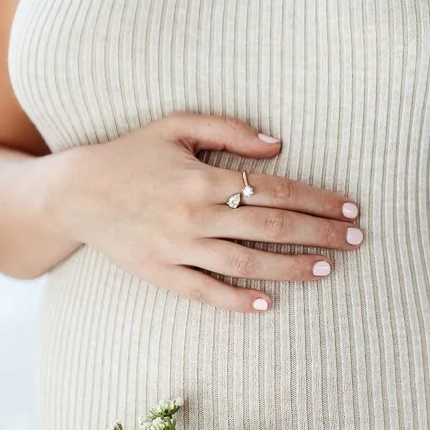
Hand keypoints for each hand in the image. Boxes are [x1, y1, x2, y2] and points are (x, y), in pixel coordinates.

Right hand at [43, 111, 363, 310]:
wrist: (74, 193)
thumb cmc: (131, 154)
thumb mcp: (177, 126)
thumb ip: (229, 130)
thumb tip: (279, 144)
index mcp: (203, 177)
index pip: (276, 191)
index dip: (317, 201)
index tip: (350, 210)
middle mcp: (194, 215)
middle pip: (271, 228)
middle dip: (319, 235)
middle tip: (356, 242)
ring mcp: (177, 248)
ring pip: (246, 264)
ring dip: (291, 268)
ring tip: (327, 270)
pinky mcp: (161, 273)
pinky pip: (205, 292)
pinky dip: (238, 301)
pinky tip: (269, 304)